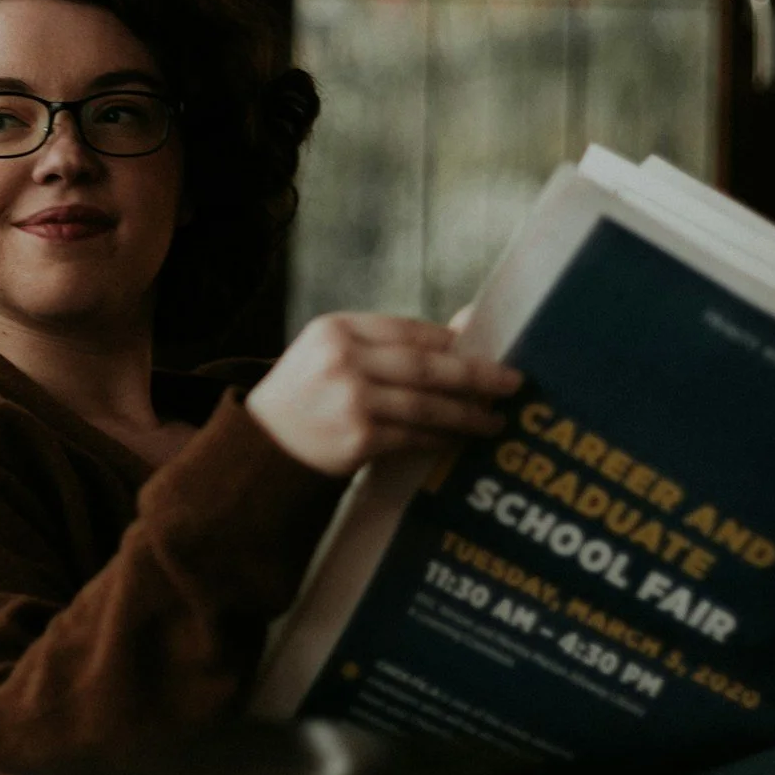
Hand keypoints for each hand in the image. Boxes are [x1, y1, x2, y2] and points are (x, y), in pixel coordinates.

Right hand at [245, 313, 520, 477]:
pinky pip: (413, 436)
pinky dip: (440, 438)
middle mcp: (344, 360)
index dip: (451, 342)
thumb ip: (385, 343)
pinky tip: (458, 440)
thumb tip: (462, 332)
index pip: (409, 329)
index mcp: (337, 329)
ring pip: (426, 405)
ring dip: (467, 414)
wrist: (261, 444)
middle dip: (476, 375)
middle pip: (426, 365)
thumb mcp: (330, 352)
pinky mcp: (358, 438)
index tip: (484, 349)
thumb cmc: (306, 394)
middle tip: (513, 382)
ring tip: (494, 420)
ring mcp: (350, 400)